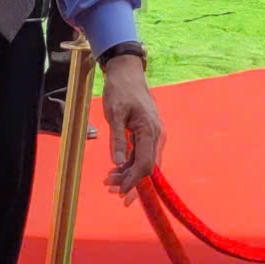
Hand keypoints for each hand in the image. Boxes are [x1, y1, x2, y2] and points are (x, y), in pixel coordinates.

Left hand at [100, 55, 162, 203]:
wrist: (127, 72)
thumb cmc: (120, 90)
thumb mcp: (114, 113)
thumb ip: (117, 138)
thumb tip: (117, 163)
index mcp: (149, 131)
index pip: (145, 164)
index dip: (133, 180)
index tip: (119, 191)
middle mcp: (156, 135)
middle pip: (148, 167)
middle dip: (131, 182)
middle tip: (111, 190)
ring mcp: (153, 134)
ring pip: (144, 162)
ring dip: (128, 174)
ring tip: (108, 180)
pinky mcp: (147, 133)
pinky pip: (141, 153)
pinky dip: (129, 163)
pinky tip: (116, 169)